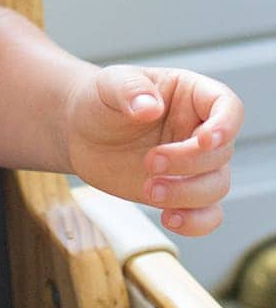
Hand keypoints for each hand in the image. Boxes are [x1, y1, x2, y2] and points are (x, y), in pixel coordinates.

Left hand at [64, 65, 243, 235]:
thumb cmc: (100, 99)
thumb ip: (129, 89)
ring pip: (217, 186)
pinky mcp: (181, 192)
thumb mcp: (109, 84)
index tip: (204, 141)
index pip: (228, 107)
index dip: (225, 126)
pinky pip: (208, 215)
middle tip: (149, 162)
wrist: (80, 132)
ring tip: (148, 190)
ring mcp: (193, 164)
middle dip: (189, 163)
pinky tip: (169, 219)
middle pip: (222, 153)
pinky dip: (196, 223)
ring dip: (188, 194)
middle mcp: (200, 130)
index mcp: (192, 95)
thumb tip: (150, 107)